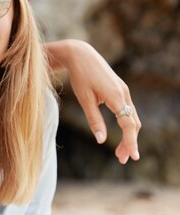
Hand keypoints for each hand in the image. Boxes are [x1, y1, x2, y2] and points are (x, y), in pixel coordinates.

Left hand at [46, 40, 140, 162]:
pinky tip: (121, 134)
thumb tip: (101, 140)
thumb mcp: (84, 99)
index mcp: (115, 96)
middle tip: (121, 159)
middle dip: (129, 142)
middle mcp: (123, 93)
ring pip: (132, 117)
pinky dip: (126, 124)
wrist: (81, 55)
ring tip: (119, 152)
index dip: (130, 141)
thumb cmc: (80, 76)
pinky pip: (128, 111)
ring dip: (128, 135)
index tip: (132, 156)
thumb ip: (94, 120)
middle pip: (133, 123)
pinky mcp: (120, 90)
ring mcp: (123, 91)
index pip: (128, 124)